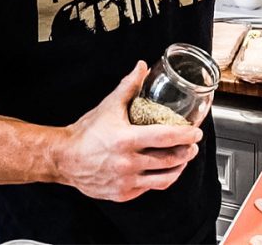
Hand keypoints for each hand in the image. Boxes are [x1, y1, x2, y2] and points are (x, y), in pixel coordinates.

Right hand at [54, 61, 202, 201]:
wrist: (64, 158)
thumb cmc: (86, 133)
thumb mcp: (108, 106)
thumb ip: (128, 86)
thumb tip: (142, 68)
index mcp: (126, 139)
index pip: (165, 137)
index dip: (185, 135)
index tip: (196, 132)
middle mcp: (127, 162)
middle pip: (169, 159)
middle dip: (187, 152)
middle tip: (194, 145)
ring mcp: (126, 180)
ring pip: (164, 178)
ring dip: (179, 168)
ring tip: (184, 159)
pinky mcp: (123, 193)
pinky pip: (149, 188)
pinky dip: (160, 179)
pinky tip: (164, 171)